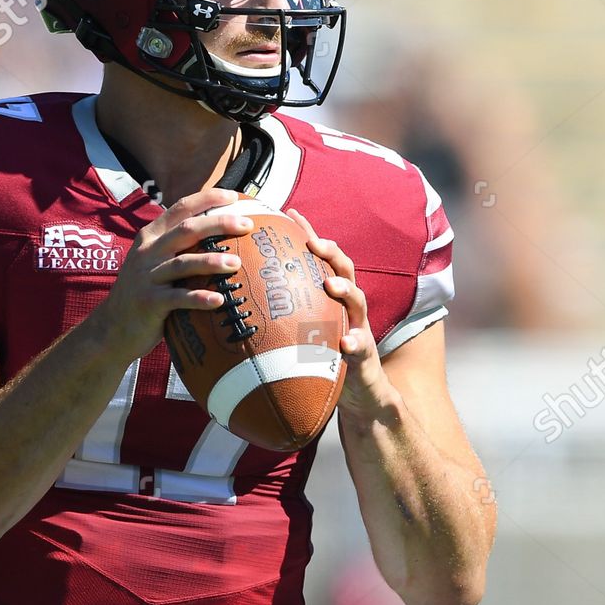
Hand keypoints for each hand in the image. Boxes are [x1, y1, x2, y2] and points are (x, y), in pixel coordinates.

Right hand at [89, 188, 253, 359]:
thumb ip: (178, 248)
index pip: (180, 208)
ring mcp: (147, 277)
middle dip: (218, 223)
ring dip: (212, 261)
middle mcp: (147, 252)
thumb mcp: (154, 263)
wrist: (112, 328)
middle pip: (186, 230)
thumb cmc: (145, 293)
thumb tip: (220, 237)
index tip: (233, 196)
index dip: (207, 199)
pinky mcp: (149, 302)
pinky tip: (219, 300)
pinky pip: (178, 298)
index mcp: (151, 237)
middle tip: (246, 225)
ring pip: (183, 263)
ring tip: (236, 263)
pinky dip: (199, 298)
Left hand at [286, 208, 399, 420]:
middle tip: (315, 243)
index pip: (320, 258)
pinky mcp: (365, 355)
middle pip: (344, 269)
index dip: (308, 234)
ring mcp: (359, 327)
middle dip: (332, 253)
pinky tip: (345, 343)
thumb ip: (283, 310)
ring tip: (332, 286)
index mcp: (331, 296)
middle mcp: (348, 306)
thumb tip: (239, 297)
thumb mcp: (303, 328)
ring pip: (359, 301)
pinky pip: (362, 346)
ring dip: (347, 290)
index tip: (291, 213)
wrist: (359, 392)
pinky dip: (355, 342)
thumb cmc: (323, 355)